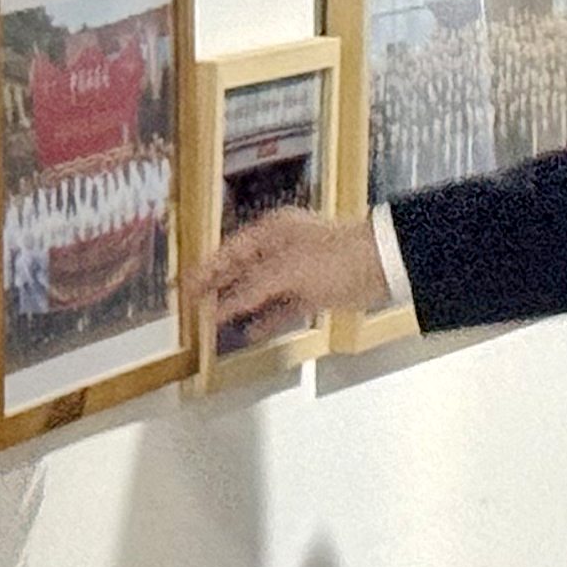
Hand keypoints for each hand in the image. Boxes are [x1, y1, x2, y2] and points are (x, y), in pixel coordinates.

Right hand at [195, 209, 389, 341]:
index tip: (184, 287)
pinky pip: (281, 308)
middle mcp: (281, 249)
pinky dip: (266, 320)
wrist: (382, 265)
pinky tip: (250, 333)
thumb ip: (251, 289)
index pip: (228, 252)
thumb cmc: (336, 257)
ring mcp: (297, 271)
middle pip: (240, 271)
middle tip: (192, 308)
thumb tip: (222, 306)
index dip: (205, 271)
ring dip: (239, 307)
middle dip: (218, 290)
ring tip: (213, 324)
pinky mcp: (312, 293)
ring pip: (259, 292)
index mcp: (271, 232)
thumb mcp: (286, 271)